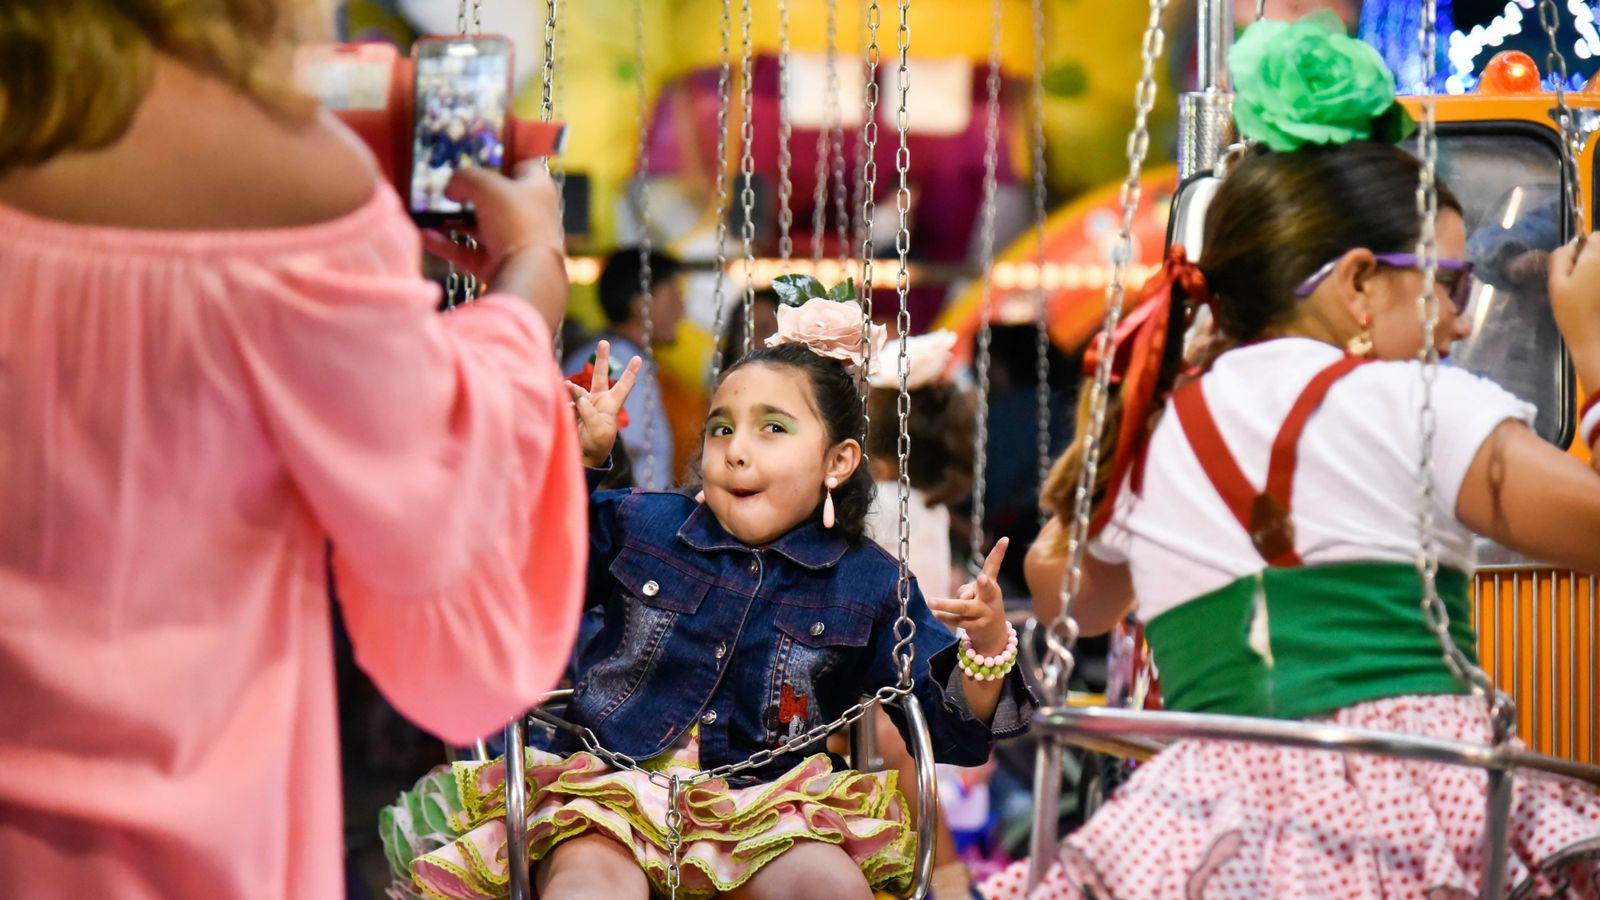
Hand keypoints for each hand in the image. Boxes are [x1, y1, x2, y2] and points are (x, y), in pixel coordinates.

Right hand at [422, 161, 562, 273]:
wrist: (528, 274)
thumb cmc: (516, 221)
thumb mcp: (486, 185)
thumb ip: (464, 178)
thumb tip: (450, 188)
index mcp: (537, 188)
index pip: (522, 165)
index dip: (501, 158)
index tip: (476, 156)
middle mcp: (528, 214)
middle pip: (494, 198)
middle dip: (467, 193)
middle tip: (443, 186)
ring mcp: (512, 242)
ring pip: (478, 227)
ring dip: (452, 220)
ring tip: (426, 210)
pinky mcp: (497, 265)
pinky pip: (467, 251)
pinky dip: (446, 244)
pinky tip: (423, 235)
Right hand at [567, 340, 641, 466]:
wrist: (585, 456)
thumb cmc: (598, 445)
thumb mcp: (598, 430)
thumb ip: (589, 412)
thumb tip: (578, 397)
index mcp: (612, 405)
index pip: (623, 386)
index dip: (631, 373)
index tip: (638, 358)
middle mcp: (599, 401)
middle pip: (600, 376)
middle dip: (601, 359)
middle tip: (603, 342)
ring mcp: (585, 403)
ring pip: (577, 389)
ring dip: (571, 388)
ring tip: (565, 387)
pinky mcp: (573, 408)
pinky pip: (566, 401)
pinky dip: (563, 403)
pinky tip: (563, 409)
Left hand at [928, 537, 1009, 654]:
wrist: (994, 632)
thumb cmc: (981, 603)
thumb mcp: (977, 592)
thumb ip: (969, 589)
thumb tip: (964, 598)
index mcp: (992, 585)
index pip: (994, 566)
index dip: (999, 552)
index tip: (1005, 539)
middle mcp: (991, 598)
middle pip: (988, 590)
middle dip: (985, 585)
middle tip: (981, 578)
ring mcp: (985, 614)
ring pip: (964, 608)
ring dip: (947, 605)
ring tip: (931, 601)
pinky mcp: (977, 627)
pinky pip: (958, 620)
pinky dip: (946, 617)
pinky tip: (935, 613)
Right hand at [1548, 234, 1599, 388]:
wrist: (1596, 340)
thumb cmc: (1573, 312)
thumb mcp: (1556, 284)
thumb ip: (1560, 258)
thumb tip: (1570, 247)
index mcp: (1597, 257)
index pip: (1595, 236)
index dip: (1584, 248)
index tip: (1575, 267)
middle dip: (1593, 259)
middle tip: (1581, 282)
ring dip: (1595, 274)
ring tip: (1590, 293)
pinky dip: (1597, 285)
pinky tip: (1594, 299)